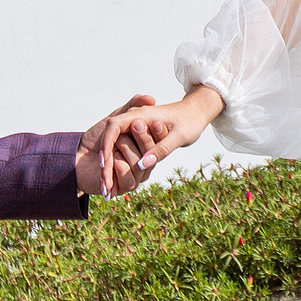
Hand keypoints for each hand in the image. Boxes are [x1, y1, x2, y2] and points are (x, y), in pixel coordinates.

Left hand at [77, 95, 162, 196]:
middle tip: (135, 125)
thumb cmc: (95, 138)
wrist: (77, 155)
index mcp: (145, 147)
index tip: (156, 121)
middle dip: (143, 137)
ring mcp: (135, 176)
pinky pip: (129, 178)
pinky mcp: (123, 186)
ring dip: (127, 150)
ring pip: (141, 165)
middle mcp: (144, 162)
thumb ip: (132, 106)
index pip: (161, 141)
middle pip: (154, 153)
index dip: (160, 132)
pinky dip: (119, 166)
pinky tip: (110, 159)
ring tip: (116, 145)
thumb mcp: (115, 118)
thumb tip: (151, 98)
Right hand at [86, 85, 225, 194]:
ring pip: (114, 145)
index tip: (103, 163)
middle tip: (103, 184)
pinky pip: (123, 148)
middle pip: (110, 139)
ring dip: (109, 165)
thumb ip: (161, 149)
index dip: (106, 145)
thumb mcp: (179, 136)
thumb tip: (142, 165)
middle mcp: (134, 119)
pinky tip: (117, 181)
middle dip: (105, 161)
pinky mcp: (137, 135)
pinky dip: (118, 163)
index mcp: (140, 114)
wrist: (197, 112)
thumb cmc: (190, 122)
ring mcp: (134, 127)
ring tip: (107, 188)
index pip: (114, 126)